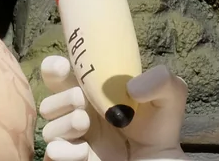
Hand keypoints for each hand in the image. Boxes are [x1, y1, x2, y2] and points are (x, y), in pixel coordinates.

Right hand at [40, 56, 186, 160]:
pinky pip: (52, 153)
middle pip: (48, 103)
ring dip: (64, 124)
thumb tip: (131, 88)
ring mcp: (75, 142)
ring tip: (85, 124)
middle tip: (81, 101)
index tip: (63, 67)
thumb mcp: (170, 99)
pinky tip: (84, 152)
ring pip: (48, 129)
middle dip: (61, 98)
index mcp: (90, 96)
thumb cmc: (160, 133)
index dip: (53, 69)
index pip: (58, 77)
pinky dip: (64, 152)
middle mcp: (78, 117)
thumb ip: (161, 82)